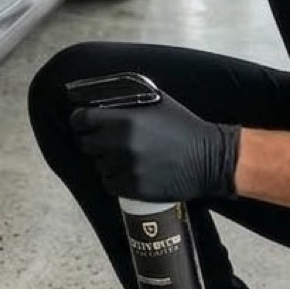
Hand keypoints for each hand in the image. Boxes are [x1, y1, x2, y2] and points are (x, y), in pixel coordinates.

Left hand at [70, 91, 240, 202]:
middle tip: (104, 141)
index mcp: (124, 120)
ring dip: (106, 161)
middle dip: (92, 141)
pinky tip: (128, 173)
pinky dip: (115, 179)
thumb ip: (129, 100)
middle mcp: (122, 145)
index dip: (79, 120)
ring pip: (98, 165)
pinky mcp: (135, 189)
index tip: (83, 123)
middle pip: (85, 144)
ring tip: (124, 157)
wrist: (209, 159)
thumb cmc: (183, 126)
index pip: (82, 120)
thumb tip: (103, 99)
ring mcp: (128, 169)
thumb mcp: (157, 102)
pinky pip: (110, 184)